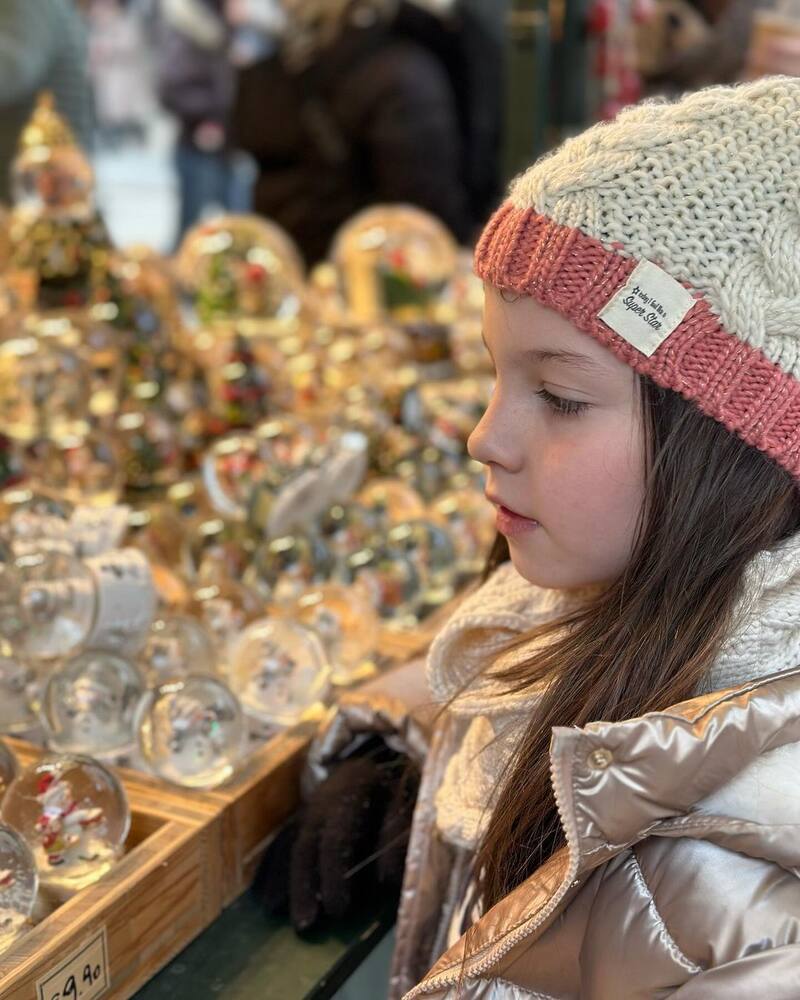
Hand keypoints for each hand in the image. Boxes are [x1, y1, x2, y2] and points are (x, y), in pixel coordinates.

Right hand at [255, 744, 419, 930]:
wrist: (376, 759)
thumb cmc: (396, 786)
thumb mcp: (408, 802)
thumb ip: (398, 835)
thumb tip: (386, 879)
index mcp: (351, 790)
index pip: (335, 838)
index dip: (332, 875)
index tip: (336, 910)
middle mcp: (323, 799)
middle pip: (305, 844)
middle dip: (302, 885)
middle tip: (304, 924)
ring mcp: (309, 806)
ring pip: (290, 843)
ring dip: (283, 879)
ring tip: (275, 912)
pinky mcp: (302, 816)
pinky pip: (282, 842)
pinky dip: (272, 868)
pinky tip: (265, 894)